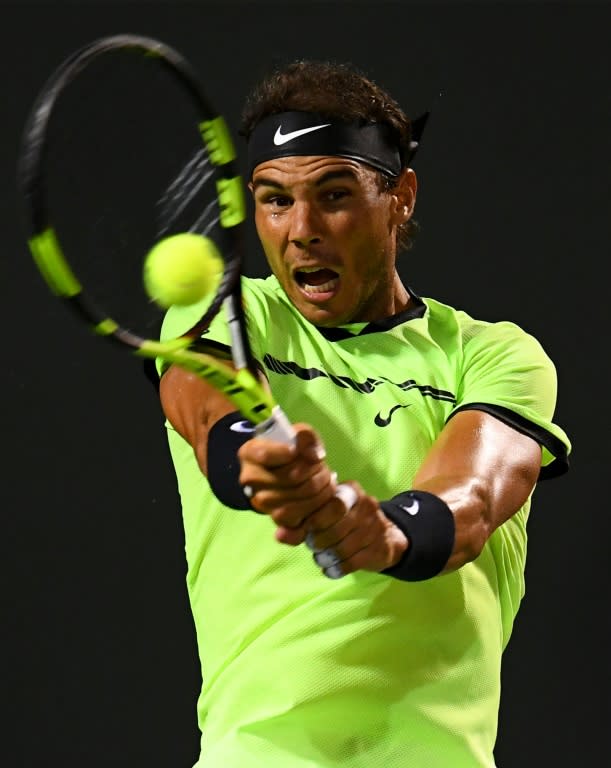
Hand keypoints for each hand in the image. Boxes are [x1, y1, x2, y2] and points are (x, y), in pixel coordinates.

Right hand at [238, 423, 335, 530]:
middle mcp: (250, 479)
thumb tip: (315, 456)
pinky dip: (315, 510)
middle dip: (316, 472)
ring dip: (320, 491)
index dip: (289, 453)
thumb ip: (307, 436)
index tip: (298, 451)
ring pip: (298, 499)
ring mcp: (261, 501)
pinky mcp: (275, 519)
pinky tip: (320, 499)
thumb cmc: (292, 448)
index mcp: (249, 453)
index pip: (266, 455)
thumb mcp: (298, 434)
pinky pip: (297, 521)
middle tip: (323, 467)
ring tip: (325, 481)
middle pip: (291, 478)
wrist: (286, 471)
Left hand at [238, 424, 407, 576]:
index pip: (331, 503)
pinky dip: (337, 568)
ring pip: (343, 547)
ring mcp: (375, 528)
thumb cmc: (347, 523)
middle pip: (336, 526)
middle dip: (319, 540)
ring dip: (326, 556)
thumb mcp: (327, 515)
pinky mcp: (379, 549)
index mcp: (351, 491)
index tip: (305, 529)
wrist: (386, 538)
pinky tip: (331, 568)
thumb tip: (279, 534)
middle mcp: (366, 505)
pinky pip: (352, 562)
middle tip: (312, 545)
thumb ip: (302, 523)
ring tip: (320, 558)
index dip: (314, 519)